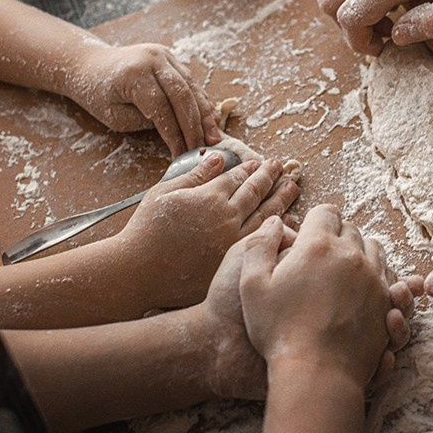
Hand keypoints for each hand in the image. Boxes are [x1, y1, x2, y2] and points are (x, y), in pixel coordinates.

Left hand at [68, 42, 220, 155]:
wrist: (90, 64)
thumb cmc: (98, 94)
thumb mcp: (115, 115)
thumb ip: (145, 120)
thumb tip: (176, 131)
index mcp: (134, 74)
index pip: (161, 107)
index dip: (174, 133)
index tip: (180, 153)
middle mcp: (152, 59)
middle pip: (182, 95)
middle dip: (195, 125)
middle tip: (203, 147)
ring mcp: (164, 55)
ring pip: (191, 87)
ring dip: (204, 114)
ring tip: (213, 137)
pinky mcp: (171, 58)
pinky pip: (191, 82)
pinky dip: (201, 102)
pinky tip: (210, 120)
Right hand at [113, 152, 300, 309]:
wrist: (140, 273)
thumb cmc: (146, 232)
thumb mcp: (164, 193)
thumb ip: (195, 176)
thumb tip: (217, 159)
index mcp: (209, 197)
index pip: (238, 177)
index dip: (251, 168)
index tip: (260, 162)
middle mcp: (226, 217)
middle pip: (256, 192)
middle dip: (271, 177)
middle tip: (282, 167)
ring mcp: (233, 240)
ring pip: (266, 215)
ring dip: (282, 199)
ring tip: (293, 187)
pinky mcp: (234, 262)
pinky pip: (263, 242)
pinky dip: (279, 229)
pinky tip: (287, 222)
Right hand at [200, 216, 419, 398]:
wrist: (315, 372)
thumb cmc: (278, 330)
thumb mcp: (251, 285)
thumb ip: (259, 245)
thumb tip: (275, 221)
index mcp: (317, 245)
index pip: (326, 212)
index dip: (316, 222)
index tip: (307, 238)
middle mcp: (351, 255)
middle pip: (351, 230)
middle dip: (336, 238)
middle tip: (319, 259)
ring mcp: (374, 278)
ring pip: (373, 250)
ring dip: (359, 254)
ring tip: (341, 274)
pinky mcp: (386, 302)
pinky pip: (388, 275)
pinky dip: (376, 277)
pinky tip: (360, 291)